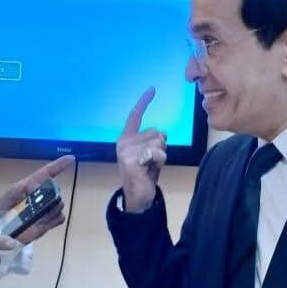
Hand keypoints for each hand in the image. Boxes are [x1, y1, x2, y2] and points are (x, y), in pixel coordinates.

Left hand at [0, 155, 74, 243]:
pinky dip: (51, 222)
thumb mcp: (5, 201)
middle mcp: (43, 195)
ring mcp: (49, 208)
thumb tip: (26, 184)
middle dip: (47, 199)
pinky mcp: (53, 220)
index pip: (48, 172)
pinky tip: (40, 224)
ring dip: (47, 213)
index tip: (71, 158)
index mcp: (32, 185)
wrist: (8, 231)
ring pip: (59, 205)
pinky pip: (60, 218)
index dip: (59, 164)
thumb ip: (14, 192)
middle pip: (55, 191)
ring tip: (33, 219)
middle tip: (32, 209)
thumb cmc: (5, 212)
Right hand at [115, 87, 165, 212]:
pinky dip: (159, 161)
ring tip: (150, 167)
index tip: (152, 89)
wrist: (138, 198)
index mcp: (126, 138)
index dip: (144, 102)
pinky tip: (149, 170)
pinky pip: (157, 152)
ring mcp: (126, 150)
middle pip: (157, 132)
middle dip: (161, 147)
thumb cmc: (144, 175)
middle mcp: (124, 142)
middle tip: (151, 162)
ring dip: (161, 155)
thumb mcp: (150, 155)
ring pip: (159, 142)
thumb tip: (163, 134)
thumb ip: (154, 142)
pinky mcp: (131, 160)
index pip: (135, 116)